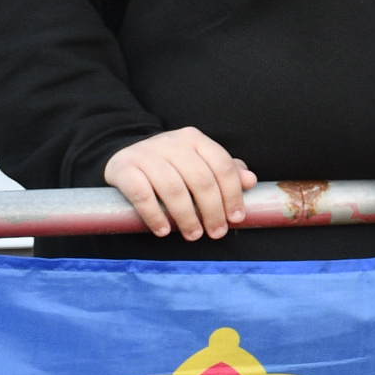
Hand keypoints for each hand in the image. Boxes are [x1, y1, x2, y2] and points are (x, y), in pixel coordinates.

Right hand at [104, 127, 253, 240]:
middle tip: (216, 233)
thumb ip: (226, 171)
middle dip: (212, 211)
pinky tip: (163, 230)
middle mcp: (172, 142)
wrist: (125, 156)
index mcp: (195, 139)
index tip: (236, 218)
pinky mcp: (123, 168)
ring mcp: (146, 153)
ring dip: (186, 217)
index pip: (222, 166)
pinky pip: (142, 194)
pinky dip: (154, 215)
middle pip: (200, 180)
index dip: (233, 195)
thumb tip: (250, 181)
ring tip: (193, 235)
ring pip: (173, 189)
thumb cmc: (171, 165)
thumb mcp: (199, 163)